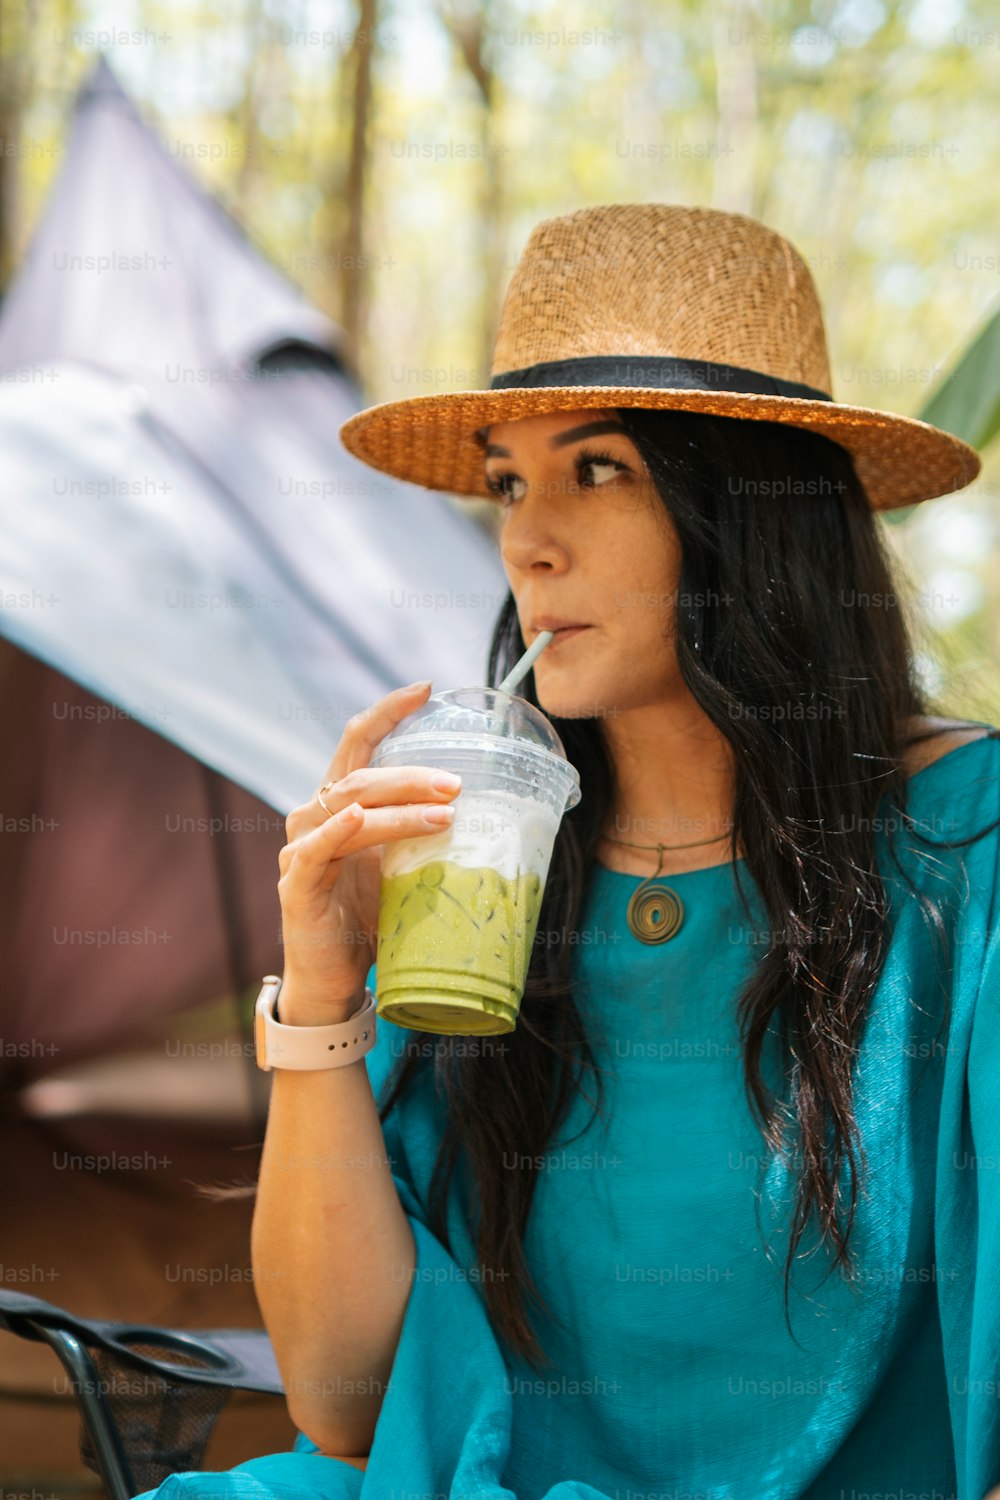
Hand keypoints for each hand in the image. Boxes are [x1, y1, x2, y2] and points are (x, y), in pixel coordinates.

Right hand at [277, 681, 462, 1024]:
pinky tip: (359, 819)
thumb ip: (423, 835)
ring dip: (399, 808)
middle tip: (458, 783)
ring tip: (444, 813)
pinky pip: (314, 851)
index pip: (359, 744)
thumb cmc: (368, 918)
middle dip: (412, 774)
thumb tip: (487, 813)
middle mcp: (314, 817)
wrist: (335, 979)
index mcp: (339, 804)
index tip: (426, 688)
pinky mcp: (295, 885)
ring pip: (348, 809)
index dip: (388, 712)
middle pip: (360, 776)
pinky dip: (336, 831)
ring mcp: (300, 849)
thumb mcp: (401, 868)